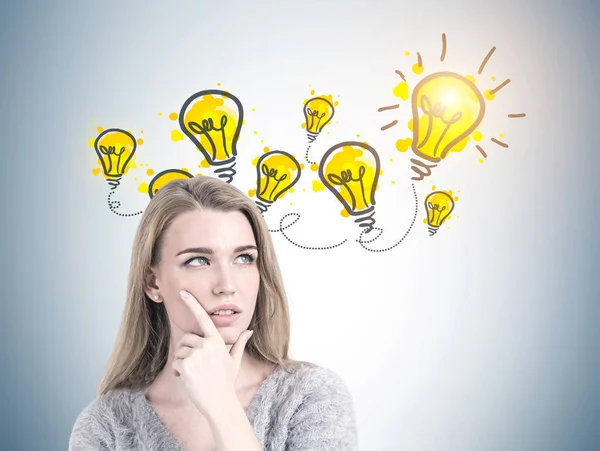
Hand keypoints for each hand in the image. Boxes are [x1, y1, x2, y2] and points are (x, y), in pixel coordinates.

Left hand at [172, 290, 253, 418]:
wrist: (220, 402)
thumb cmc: (226, 382)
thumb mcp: (234, 361)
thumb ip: (239, 343)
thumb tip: (249, 331)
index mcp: (217, 340)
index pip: (203, 317)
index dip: (192, 304)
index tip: (182, 292)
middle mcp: (206, 344)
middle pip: (186, 338)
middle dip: (185, 350)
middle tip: (193, 365)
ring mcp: (195, 354)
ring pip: (179, 351)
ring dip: (181, 362)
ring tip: (193, 374)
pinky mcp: (185, 365)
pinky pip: (175, 363)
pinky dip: (178, 372)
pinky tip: (188, 380)